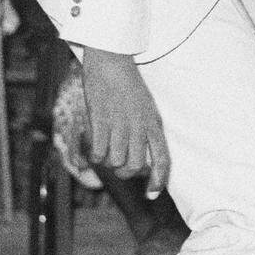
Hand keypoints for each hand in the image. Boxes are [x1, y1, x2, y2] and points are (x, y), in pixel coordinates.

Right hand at [80, 48, 170, 197]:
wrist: (110, 60)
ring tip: (104, 148)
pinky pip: (98, 152)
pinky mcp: (100, 120)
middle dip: (126, 172)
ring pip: (116, 161)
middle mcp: (139, 126)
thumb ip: (145, 132)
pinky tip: (93, 145)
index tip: (151, 193)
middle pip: (136, 166)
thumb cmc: (127, 85)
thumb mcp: (145, 108)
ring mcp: (120, 124)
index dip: (158, 180)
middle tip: (118, 163)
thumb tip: (141, 161)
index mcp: (154, 123)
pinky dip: (94, 155)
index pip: (162, 159)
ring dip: (108, 161)